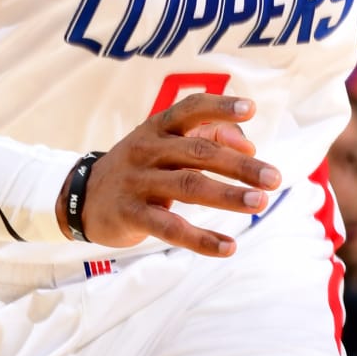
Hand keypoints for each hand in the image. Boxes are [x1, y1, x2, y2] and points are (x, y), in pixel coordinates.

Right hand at [64, 93, 279, 258]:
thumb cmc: (140, 168)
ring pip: (188, 186)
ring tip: (259, 203)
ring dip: (227, 195)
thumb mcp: (166, 145)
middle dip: (239, 166)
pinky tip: (228, 248)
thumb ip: (209, 138)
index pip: (190, 109)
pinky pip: (169, 227)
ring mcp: (138, 182)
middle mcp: (148, 150)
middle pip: (199, 152)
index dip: (220, 107)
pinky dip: (201, 239)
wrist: (82, 198)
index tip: (252, 109)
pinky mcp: (131, 214)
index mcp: (159, 128)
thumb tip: (250, 147)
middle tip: (274, 178)